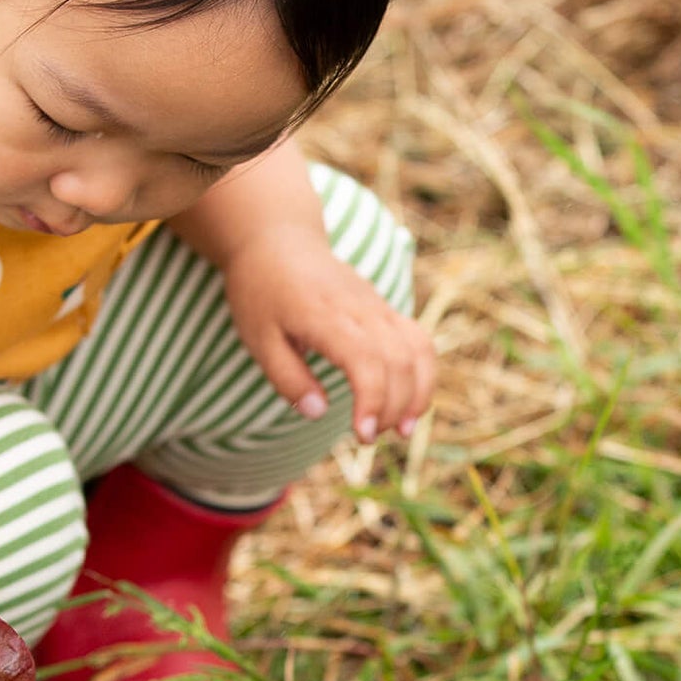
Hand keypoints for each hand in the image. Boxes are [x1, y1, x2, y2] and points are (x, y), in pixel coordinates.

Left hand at [223, 224, 435, 442]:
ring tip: (403, 430)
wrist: (279, 242)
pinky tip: (410, 403)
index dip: (372, 401)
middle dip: (394, 407)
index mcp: (325, 315)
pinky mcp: (385, 309)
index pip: (366, 360)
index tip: (362, 435)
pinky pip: (418, 340)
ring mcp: (377, 306)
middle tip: (370, 438)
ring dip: (418, 393)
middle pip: (399, 360)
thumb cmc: (261, 293)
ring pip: (418, 349)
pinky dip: (423, 374)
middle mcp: (360, 308)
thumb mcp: (257, 340)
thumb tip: (318, 412)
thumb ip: (287, 379)